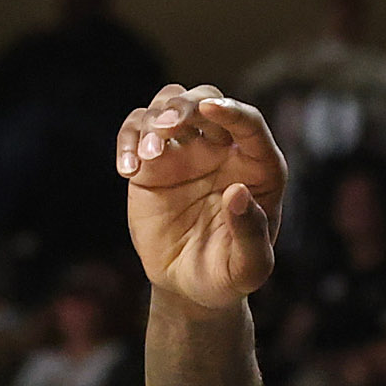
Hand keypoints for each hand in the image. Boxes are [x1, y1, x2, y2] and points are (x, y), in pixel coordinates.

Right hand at [116, 85, 286, 308]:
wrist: (188, 286)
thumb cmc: (228, 274)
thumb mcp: (249, 267)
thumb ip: (251, 234)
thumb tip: (237, 192)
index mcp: (258, 166)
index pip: (249, 124)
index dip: (233, 111)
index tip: (211, 109)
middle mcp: (222, 148)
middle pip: (205, 99)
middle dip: (187, 106)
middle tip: (168, 128)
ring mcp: (185, 150)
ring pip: (170, 103)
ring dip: (156, 117)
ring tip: (148, 155)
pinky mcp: (151, 161)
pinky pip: (136, 130)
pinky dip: (128, 139)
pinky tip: (128, 170)